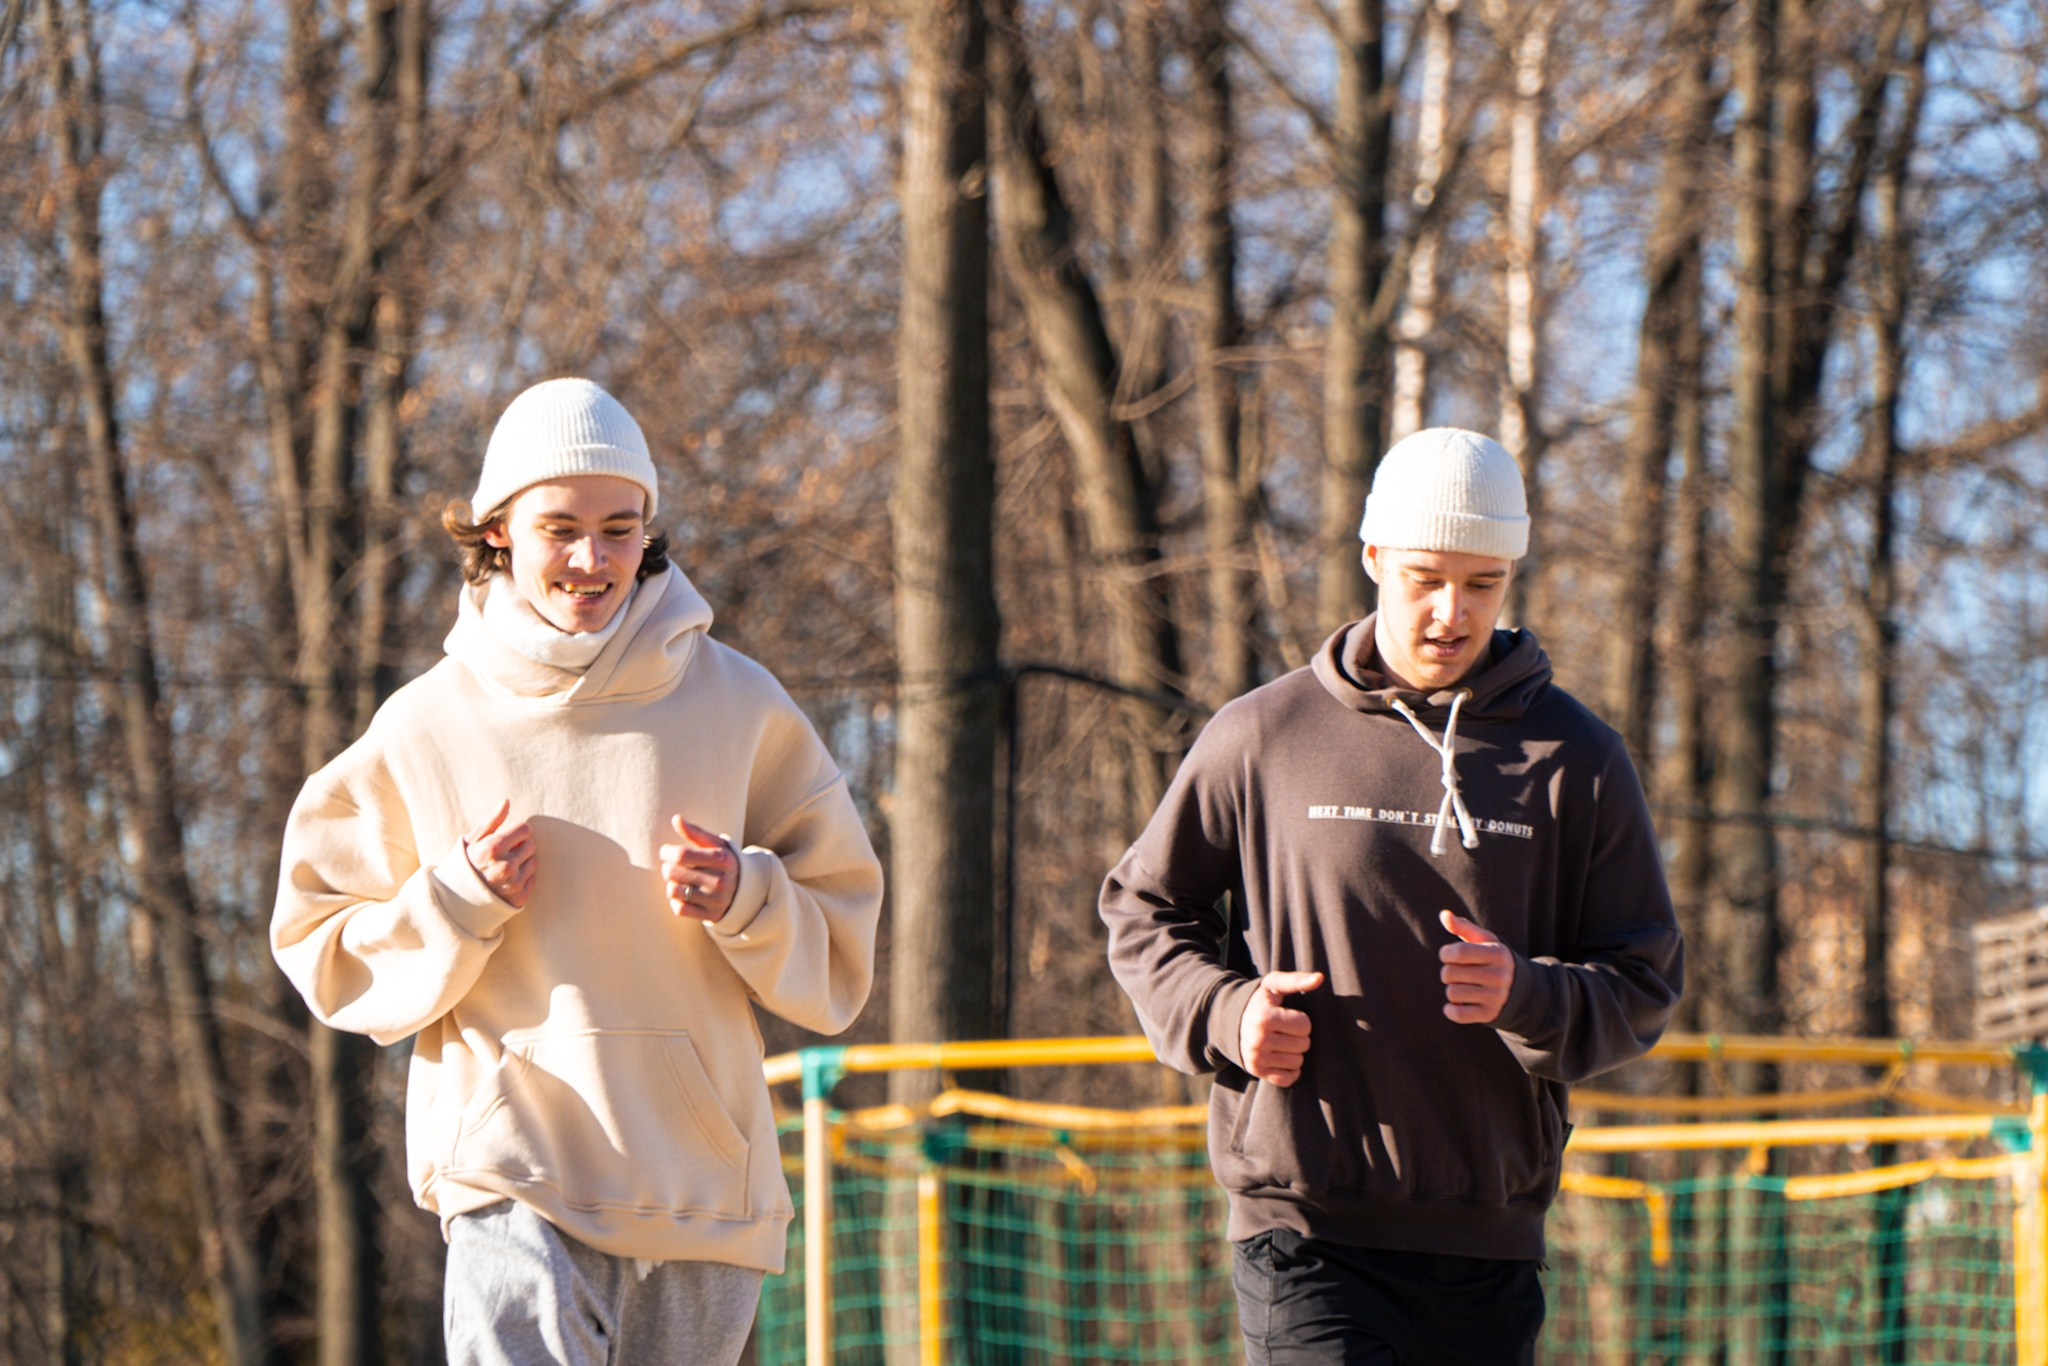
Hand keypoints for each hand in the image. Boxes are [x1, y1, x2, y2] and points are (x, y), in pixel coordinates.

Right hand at [464, 799, 535, 907]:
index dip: (517, 830)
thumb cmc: (464, 864)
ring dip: (523, 861)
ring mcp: (513, 884)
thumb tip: (506, 801)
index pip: (524, 829)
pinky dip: (523, 877)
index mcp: (492, 849)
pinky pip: (532, 878)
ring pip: (533, 861)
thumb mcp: (473, 840)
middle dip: (520, 845)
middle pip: (531, 844)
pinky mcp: (518, 898)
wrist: (455, 899)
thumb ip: (493, 821)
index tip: (509, 836)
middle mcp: (505, 867)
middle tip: (505, 852)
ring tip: (504, 865)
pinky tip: (506, 879)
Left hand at [661, 816, 739, 922]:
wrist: (745, 890)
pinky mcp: (711, 915)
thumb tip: (676, 819)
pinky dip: (676, 901)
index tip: (666, 851)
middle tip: (672, 866)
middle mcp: (721, 880)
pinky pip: (679, 909)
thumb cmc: (723, 862)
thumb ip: (695, 832)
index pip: (681, 854)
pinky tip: (683, 894)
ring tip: (678, 880)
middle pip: (673, 872)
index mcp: (723, 859)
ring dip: (671, 884)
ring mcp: (716, 900)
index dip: (667, 851)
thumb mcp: (716, 844)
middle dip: (667, 867)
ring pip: (673, 891)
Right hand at [1238, 970, 1323, 1087]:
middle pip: (1303, 1044)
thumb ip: (1296, 980)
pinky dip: (1290, 1070)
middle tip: (1285, 1030)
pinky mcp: (1257, 1072)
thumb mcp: (1273, 986)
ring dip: (1295, 1052)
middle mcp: (1258, 1040)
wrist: (1230, 1021)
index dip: (1301, 1020)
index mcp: (1264, 1017)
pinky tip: (1280, 1057)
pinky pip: (1289, 1078)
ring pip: (1298, 1062)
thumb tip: (1319, 978)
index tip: (1288, 1016)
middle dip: (1299, 1037)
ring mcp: (1257, 1058)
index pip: (1305, 1025)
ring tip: (1282, 1042)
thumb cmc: (1260, 1001)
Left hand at [1439, 909, 1513, 1023]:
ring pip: (1452, 993)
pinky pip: (1458, 1014)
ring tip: (1462, 987)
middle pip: (1451, 973)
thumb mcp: (1484, 941)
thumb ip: (1463, 927)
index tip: (1448, 955)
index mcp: (1498, 954)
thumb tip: (1444, 914)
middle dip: (1447, 972)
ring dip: (1451, 990)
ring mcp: (1496, 997)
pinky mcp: (1489, 1014)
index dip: (1446, 953)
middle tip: (1456, 973)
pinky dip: (1451, 1010)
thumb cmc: (1493, 959)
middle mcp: (1500, 976)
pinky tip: (1456, 1004)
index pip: (1460, 952)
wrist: (1519, 989)